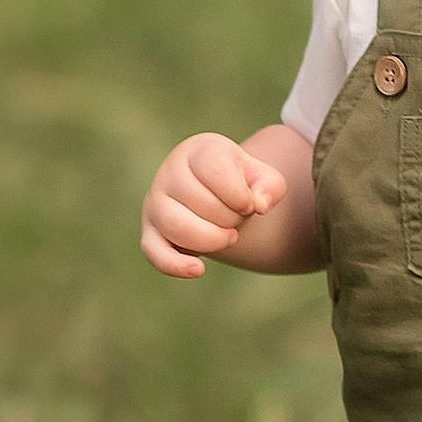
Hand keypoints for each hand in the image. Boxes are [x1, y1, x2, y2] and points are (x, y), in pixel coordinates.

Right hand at [141, 132, 289, 277]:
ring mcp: (155, 203)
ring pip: (177, 227)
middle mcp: (169, 173)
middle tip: (238, 217)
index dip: (241, 196)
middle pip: (200, 202)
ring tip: (230, 237)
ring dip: (213, 239)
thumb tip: (259, 204)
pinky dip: (175, 265)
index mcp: (197, 151)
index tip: (250, 203)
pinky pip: (154, 252)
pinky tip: (198, 270)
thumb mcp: (263, 178)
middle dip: (231, 218)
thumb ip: (271, 186)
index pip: (215, 172)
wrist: (218, 197)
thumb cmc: (240, 184)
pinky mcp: (150, 233)